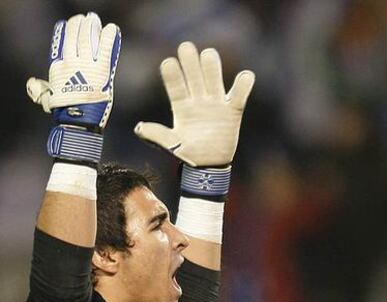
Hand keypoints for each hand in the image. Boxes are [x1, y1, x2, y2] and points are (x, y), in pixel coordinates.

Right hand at [27, 12, 120, 129]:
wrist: (78, 120)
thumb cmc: (65, 112)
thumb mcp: (49, 98)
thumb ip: (42, 89)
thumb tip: (32, 82)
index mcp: (58, 68)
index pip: (60, 43)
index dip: (64, 32)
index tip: (67, 24)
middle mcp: (71, 63)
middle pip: (75, 37)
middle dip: (79, 25)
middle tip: (85, 19)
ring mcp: (86, 66)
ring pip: (88, 40)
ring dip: (91, 27)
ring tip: (94, 20)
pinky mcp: (101, 72)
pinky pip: (106, 50)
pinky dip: (109, 38)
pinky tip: (112, 29)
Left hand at [134, 42, 254, 166]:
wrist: (209, 165)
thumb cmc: (189, 154)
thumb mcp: (172, 145)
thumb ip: (156, 135)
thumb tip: (139, 127)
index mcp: (182, 107)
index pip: (176, 87)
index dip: (172, 75)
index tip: (168, 63)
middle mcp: (198, 101)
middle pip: (195, 76)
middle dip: (190, 62)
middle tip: (185, 47)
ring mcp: (216, 104)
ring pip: (214, 78)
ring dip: (212, 66)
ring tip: (208, 54)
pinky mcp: (233, 111)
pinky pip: (240, 94)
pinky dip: (244, 84)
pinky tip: (244, 77)